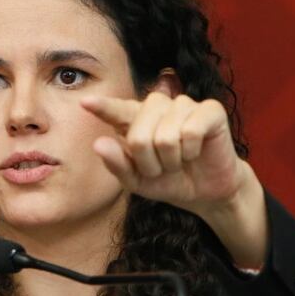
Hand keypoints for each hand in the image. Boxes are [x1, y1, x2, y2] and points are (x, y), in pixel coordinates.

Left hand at [80, 92, 243, 217]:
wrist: (206, 193)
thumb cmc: (169, 181)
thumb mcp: (138, 181)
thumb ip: (117, 164)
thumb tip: (99, 143)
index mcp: (136, 119)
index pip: (116, 111)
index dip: (103, 107)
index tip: (84, 102)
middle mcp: (158, 106)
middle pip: (139, 136)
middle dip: (150, 163)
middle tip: (162, 168)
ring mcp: (184, 105)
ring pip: (166, 137)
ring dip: (173, 160)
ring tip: (180, 160)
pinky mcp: (210, 110)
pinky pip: (191, 132)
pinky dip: (192, 151)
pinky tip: (197, 152)